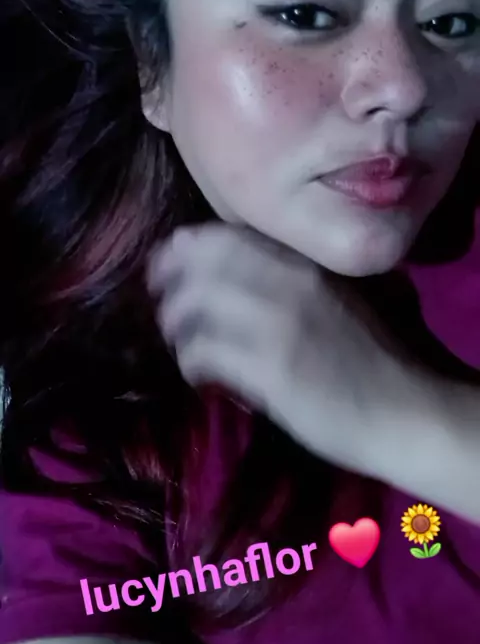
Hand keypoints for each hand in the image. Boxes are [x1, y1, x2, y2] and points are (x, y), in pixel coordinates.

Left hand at [146, 222, 396, 471]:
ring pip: (192, 309)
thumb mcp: (339, 295)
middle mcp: (286, 282)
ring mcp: (277, 323)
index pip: (222, 236)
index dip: (183, 249)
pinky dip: (192, 365)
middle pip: (197, 265)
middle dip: (167, 287)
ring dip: (176, 330)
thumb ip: (292, 278)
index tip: (167, 267)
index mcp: (302, 262)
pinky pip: (205, 354)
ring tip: (184, 348)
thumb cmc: (380, 352)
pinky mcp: (272, 369)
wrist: (411, 407)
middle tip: (164, 311)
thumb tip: (234, 275)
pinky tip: (202, 378)